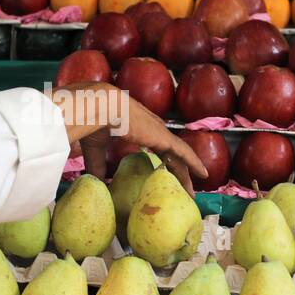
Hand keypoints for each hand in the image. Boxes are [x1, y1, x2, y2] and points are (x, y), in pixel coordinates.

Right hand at [49, 82, 206, 195]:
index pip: (150, 140)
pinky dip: (194, 163)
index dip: (157, 154)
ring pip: (177, 153)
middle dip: (173, 166)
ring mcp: (158, 131)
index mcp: (132, 123)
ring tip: (191, 188)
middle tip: (179, 183)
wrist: (97, 106)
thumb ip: (97, 165)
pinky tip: (203, 175)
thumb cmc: (90, 122)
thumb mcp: (95, 147)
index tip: (161, 167)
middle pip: (166, 149)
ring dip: (185, 171)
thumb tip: (96, 183)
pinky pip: (184, 153)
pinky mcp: (164, 138)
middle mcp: (148, 126)